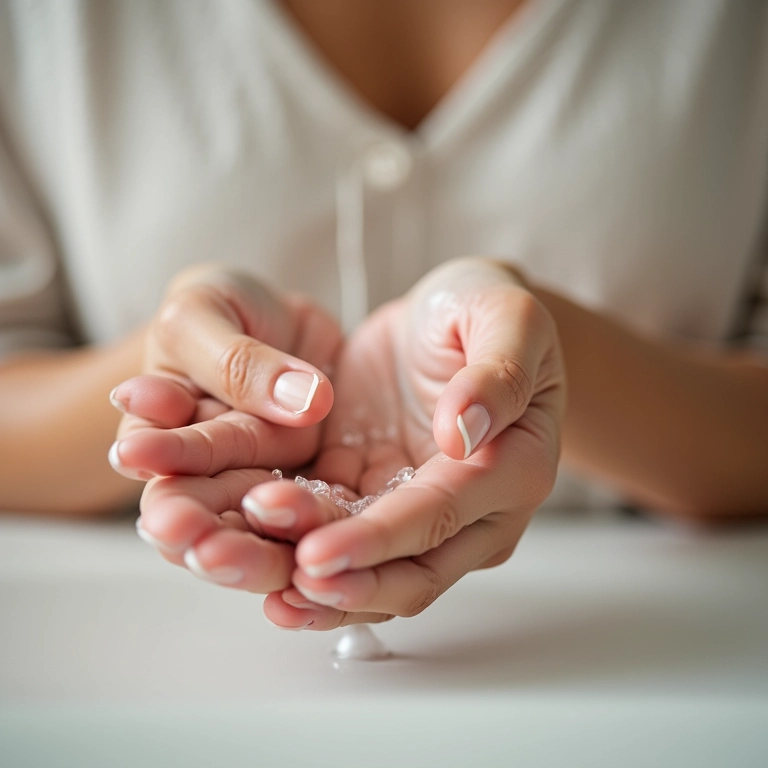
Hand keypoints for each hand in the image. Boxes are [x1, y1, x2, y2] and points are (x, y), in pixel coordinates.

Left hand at [116, 258, 564, 624]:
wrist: (449, 316)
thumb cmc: (485, 308)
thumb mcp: (507, 318)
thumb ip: (495, 376)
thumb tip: (463, 434)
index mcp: (512, 469)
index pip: (441, 516)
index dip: (379, 540)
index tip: (317, 554)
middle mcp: (470, 511)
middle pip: (400, 570)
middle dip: (324, 580)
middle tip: (246, 567)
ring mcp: (416, 509)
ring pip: (359, 567)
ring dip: (291, 574)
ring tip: (219, 559)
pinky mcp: (369, 494)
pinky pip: (329, 532)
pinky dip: (285, 548)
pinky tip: (235, 552)